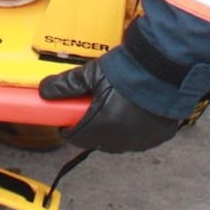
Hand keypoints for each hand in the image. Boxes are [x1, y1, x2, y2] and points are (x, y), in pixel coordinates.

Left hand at [38, 58, 180, 152]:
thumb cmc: (128, 72)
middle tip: (92, 108)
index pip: (76, 137)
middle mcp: (120, 141)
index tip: (68, 118)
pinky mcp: (158, 137)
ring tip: (115, 107)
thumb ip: (66, 85)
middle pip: (97, 140)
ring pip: (119, 141)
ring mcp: (141, 141)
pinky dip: (135, 129)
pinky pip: (141, 138)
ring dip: (114, 130)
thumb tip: (44, 90)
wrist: (165, 68)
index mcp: (100, 128)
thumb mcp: (92, 74)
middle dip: (91, 128)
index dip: (69, 127)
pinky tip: (136, 112)